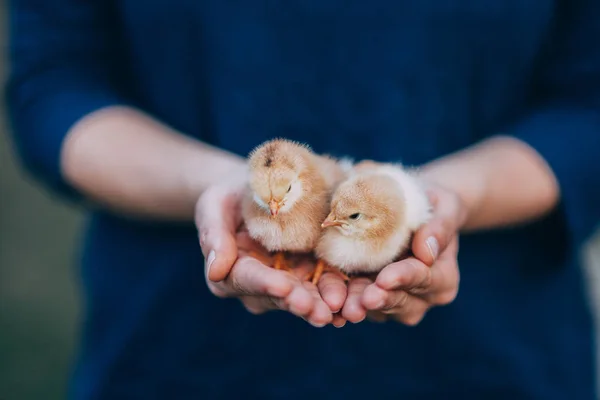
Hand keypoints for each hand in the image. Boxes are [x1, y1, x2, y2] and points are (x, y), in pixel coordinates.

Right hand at [195, 170, 333, 326]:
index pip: (247, 279)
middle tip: (320, 310)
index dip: (265, 284)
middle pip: (280, 296)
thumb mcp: (215, 205)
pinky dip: (340, 294)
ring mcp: (287, 282)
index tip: (283, 286)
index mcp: (230, 272)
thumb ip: (214, 235)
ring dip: (324, 304)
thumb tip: (216, 271)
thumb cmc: (230, 195)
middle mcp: (259, 285)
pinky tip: (355, 301)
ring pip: (306, 297)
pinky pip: (326, 286)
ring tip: (341, 309)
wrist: (258, 187)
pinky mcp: (311, 274)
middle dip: (301, 303)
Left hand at [341, 183, 465, 324]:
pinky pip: (359, 304)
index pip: (425, 279)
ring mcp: (398, 302)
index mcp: (444, 277)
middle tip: (364, 298)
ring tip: (344, 304)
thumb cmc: (432, 203)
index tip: (385, 278)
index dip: (404, 278)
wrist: (413, 208)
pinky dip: (345, 300)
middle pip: (403, 302)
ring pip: (379, 309)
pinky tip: (330, 297)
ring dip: (360, 304)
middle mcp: (423, 297)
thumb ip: (439, 226)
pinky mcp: (373, 301)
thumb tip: (427, 252)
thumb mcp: (444, 205)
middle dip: (382, 299)